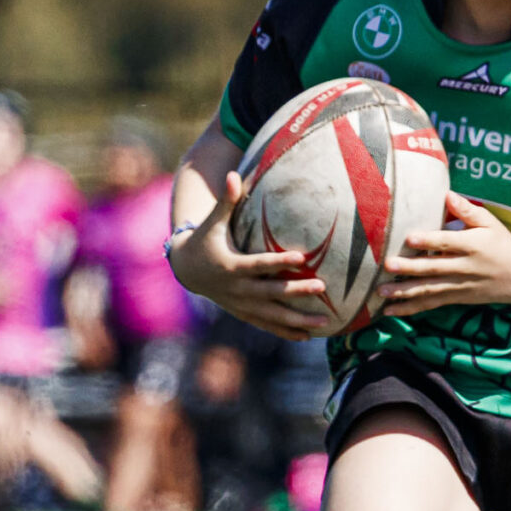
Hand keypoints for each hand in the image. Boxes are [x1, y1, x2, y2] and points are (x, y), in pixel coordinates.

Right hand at [166, 170, 333, 339]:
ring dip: (297, 321)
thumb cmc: (205, 240)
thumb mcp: (213, 223)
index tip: (302, 257)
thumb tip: (233, 175)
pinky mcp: (243, 313)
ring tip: (324, 323)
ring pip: (272, 315)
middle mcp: (236, 289)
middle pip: (270, 292)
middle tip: (322, 287)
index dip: (279, 262)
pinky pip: (267, 324)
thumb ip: (226, 201)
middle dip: (296, 292)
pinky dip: (286, 331)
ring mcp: (240, 304)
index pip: (258, 264)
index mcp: (230, 266)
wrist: (186, 270)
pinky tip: (308, 336)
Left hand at [377, 193, 510, 315]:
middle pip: (434, 268)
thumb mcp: (490, 223)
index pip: (448, 242)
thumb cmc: (502, 243)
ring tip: (382, 292)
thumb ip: (467, 210)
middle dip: (410, 268)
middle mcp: (465, 267)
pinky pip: (431, 304)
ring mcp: (460, 286)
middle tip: (388, 265)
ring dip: (405, 292)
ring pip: (430, 290)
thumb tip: (447, 194)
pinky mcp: (457, 298)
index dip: (429, 240)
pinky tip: (390, 310)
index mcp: (473, 245)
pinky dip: (411, 308)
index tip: (409, 237)